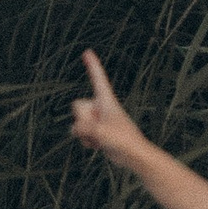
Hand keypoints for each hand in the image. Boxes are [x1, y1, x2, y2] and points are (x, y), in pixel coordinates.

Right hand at [71, 51, 155, 172]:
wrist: (133, 156)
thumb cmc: (124, 141)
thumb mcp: (101, 132)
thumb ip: (83, 127)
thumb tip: (74, 129)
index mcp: (107, 101)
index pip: (98, 79)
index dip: (92, 66)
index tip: (87, 52)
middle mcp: (101, 108)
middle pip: (77, 106)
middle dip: (83, 120)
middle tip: (100, 130)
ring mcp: (98, 120)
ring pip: (77, 122)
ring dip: (85, 134)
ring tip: (102, 139)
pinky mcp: (96, 131)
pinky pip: (80, 133)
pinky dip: (87, 141)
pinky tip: (100, 145)